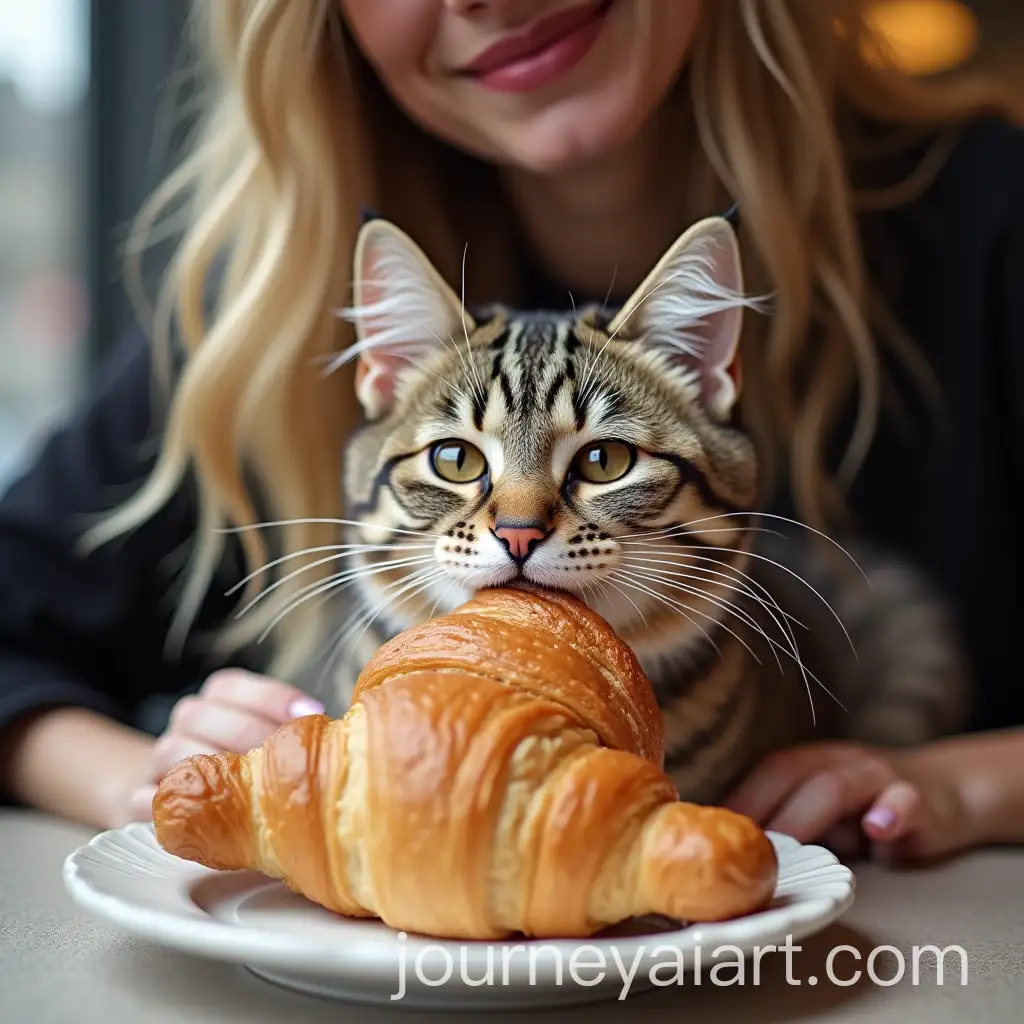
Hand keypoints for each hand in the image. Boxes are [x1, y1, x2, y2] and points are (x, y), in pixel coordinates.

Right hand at [121, 670, 324, 822]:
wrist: (170, 800)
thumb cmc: (240, 770)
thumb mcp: (264, 742)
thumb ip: (292, 733)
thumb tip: (344, 734)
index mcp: (215, 700)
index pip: (231, 685)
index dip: (271, 696)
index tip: (310, 711)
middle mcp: (184, 724)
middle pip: (200, 713)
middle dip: (246, 732)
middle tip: (282, 756)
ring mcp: (157, 762)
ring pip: (173, 750)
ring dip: (213, 767)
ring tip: (251, 787)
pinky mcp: (136, 803)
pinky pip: (145, 800)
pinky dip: (173, 806)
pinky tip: (205, 816)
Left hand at [723, 741, 978, 863]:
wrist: (949, 791)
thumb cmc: (870, 809)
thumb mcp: (824, 813)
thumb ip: (789, 824)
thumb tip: (730, 853)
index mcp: (809, 763)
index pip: (764, 774)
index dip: (736, 799)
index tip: (706, 832)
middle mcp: (838, 761)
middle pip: (790, 774)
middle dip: (759, 809)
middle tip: (735, 849)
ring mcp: (879, 776)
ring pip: (837, 786)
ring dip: (805, 816)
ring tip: (783, 847)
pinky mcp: (921, 800)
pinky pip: (905, 800)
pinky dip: (890, 812)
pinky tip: (877, 828)